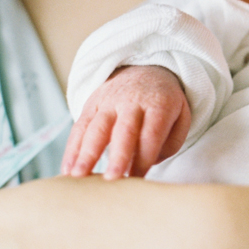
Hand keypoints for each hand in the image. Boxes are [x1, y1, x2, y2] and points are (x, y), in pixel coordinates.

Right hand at [61, 65, 191, 178]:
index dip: (144, 157)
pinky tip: (67, 170)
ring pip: (96, 127)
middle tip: (111, 178)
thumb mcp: (181, 116)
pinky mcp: (91, 103)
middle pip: (124, 129)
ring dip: (87, 153)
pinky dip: (72, 149)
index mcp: (159, 104)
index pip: (151, 133)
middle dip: (118, 155)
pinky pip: (80, 126)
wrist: (147, 69)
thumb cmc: (164, 104)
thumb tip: (149, 163)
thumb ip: (171, 142)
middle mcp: (133, 101)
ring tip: (79, 176)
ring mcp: (110, 101)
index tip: (137, 179)